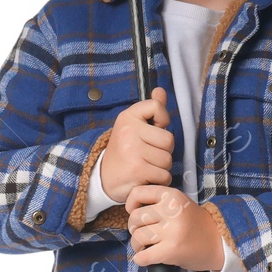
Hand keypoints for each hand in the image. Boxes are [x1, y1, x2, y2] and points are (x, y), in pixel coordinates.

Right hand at [98, 87, 173, 202]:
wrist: (103, 178)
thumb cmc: (124, 151)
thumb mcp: (133, 125)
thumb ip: (150, 109)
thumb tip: (160, 90)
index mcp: (127, 117)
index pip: (156, 106)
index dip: (162, 120)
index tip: (154, 129)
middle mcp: (129, 131)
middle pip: (169, 139)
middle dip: (164, 151)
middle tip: (149, 154)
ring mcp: (132, 150)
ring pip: (167, 159)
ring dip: (161, 167)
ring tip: (146, 166)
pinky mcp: (137, 169)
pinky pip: (164, 175)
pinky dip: (159, 180)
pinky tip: (146, 177)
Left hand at [125, 183, 226, 270]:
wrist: (219, 242)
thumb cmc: (195, 224)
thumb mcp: (180, 204)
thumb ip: (159, 202)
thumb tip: (131, 210)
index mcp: (172, 196)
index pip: (137, 193)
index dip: (131, 204)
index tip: (134, 212)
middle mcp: (171, 211)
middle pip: (135, 218)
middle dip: (134, 228)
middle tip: (142, 234)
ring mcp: (172, 231)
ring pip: (138, 236)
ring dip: (137, 245)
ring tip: (145, 247)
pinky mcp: (171, 250)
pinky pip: (144, 256)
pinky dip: (140, 259)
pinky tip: (144, 258)